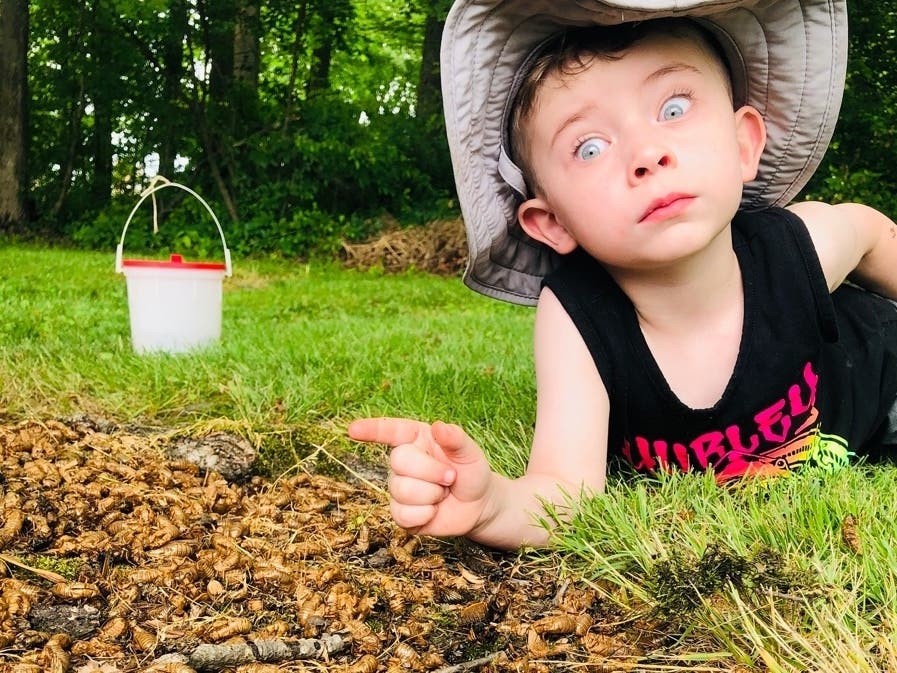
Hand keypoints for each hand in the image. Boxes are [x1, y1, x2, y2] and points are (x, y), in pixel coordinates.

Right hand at [347, 418, 493, 537]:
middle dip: (431, 472)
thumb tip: (439, 426)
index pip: (390, 430)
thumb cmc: (471, 472)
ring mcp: (398, 487)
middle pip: (398, 461)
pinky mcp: (400, 513)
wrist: (478, 505)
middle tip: (450, 477)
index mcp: (416, 439)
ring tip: (443, 493)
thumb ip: (456, 439)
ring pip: (402, 489)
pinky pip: (403, 514)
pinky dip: (425, 514)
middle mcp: (402, 461)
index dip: (371, 430)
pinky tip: (434, 510)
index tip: (353, 429)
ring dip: (432, 494)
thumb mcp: (470, 452)